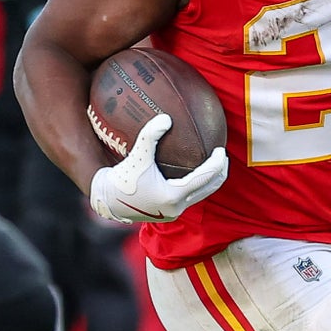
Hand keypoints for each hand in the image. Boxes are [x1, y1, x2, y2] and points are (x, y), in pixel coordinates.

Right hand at [89, 114, 226, 223]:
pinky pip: (190, 197)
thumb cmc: (122, 179)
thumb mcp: (137, 155)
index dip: (217, 164)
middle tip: (223, 156)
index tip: (221, 149)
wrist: (108, 202)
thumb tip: (166, 118)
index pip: (205, 178)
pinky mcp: (168, 212)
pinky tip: (194, 171)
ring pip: (201, 195)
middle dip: (219, 172)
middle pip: (209, 188)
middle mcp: (177, 207)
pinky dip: (197, 184)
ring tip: (213, 163)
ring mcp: (174, 211)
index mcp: (174, 195)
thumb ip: (151, 136)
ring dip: (209, 179)